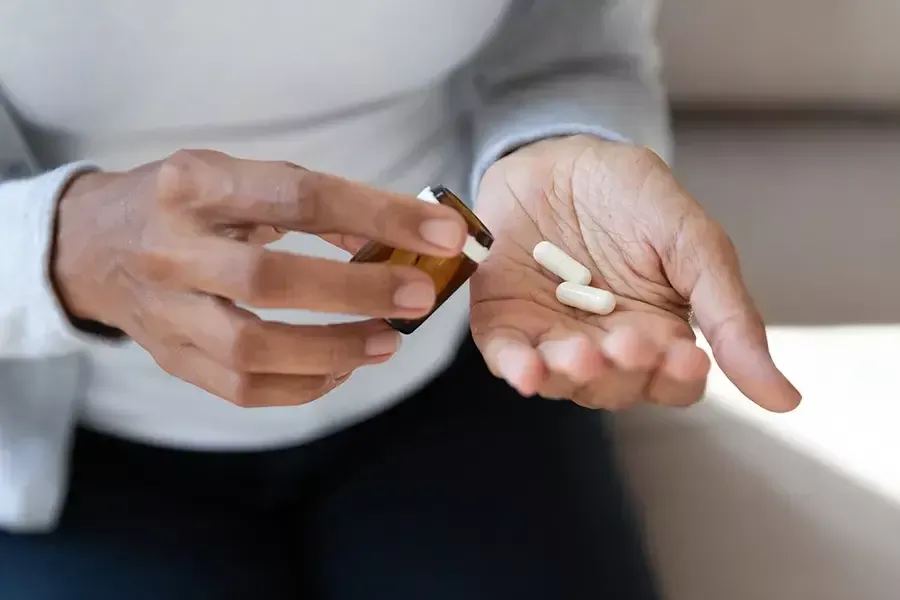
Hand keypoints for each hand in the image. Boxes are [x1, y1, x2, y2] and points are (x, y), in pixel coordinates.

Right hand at [53, 150, 467, 406]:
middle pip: (269, 281)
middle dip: (358, 292)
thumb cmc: (182, 204)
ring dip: (335, 351)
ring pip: (252, 349)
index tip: (442, 230)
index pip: (297, 196)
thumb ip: (308, 200)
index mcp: (195, 185)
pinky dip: (303, 387)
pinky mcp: (169, 357)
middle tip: (419, 297)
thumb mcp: (235, 176)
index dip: (377, 214)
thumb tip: (392, 237)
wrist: (91, 245)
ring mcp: (165, 311)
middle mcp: (172, 249)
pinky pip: (241, 390)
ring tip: (390, 341)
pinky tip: (342, 370)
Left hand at [470, 136, 799, 411]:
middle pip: (617, 388)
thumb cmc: (632, 197)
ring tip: (579, 355)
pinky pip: (508, 357)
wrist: (558, 156)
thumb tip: (787, 402)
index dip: (678, 377)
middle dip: (622, 372)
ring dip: (571, 374)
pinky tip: (526, 370)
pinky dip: (516, 368)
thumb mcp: (691, 241)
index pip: (674, 382)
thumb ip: (729, 313)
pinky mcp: (505, 324)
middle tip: (626, 342)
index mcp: (659, 335)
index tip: (687, 356)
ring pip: (563, 380)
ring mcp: (552, 338)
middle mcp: (605, 347)